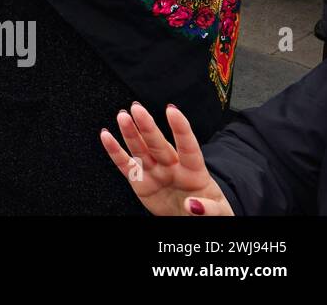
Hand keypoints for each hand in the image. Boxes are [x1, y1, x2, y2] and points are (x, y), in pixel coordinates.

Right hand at [100, 102, 232, 216]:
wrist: (190, 218)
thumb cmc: (208, 212)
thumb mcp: (219, 213)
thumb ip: (209, 208)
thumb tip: (193, 204)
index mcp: (195, 172)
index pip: (188, 147)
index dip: (180, 129)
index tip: (171, 111)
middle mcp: (172, 166)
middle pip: (159, 145)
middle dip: (147, 127)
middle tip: (137, 109)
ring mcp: (155, 172)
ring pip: (141, 150)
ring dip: (131, 133)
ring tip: (123, 116)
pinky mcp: (140, 181)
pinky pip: (125, 165)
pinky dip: (115, 151)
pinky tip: (106, 136)